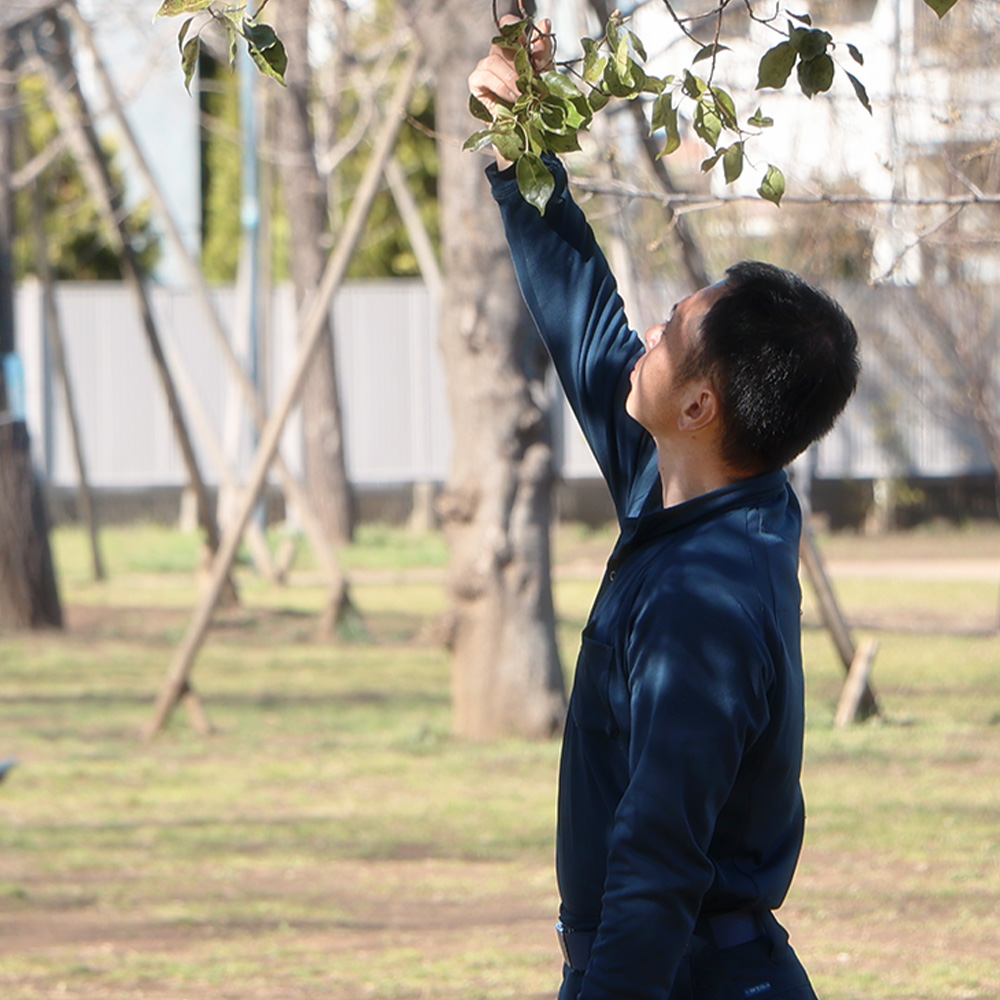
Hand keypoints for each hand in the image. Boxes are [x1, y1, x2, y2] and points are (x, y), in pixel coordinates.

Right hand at [468, 15, 553, 167]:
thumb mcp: (545, 73)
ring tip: (522, 96)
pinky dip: (500, 87)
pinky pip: (484, 76)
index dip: (516, 28)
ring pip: (493, 61)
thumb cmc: (536, 101)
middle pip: (501, 43)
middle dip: (518, 63)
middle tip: (531, 83)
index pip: (509, 25)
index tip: (527, 42)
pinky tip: (511, 99)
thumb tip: (544, 23)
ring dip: (511, 79)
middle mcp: (498, 54)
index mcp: (515, 48)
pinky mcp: (476, 82)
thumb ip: (543, 50)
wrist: (527, 129)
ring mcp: (485, 67)